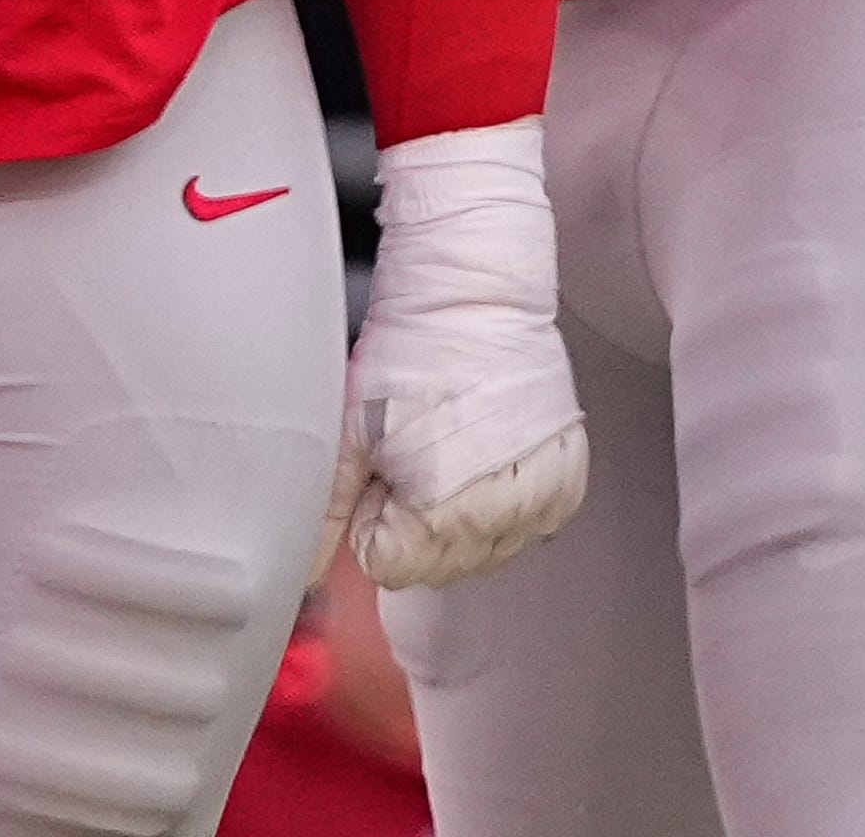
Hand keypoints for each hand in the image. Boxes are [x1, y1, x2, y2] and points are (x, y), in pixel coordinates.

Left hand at [334, 123, 588, 588]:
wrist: (476, 297)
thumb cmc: (412, 354)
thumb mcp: (350, 432)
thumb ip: (325, 511)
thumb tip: (297, 567)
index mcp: (445, 508)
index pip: (387, 564)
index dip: (373, 517)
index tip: (381, 468)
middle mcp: (504, 514)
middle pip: (434, 566)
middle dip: (412, 520)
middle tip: (411, 451)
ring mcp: (543, 502)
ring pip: (477, 552)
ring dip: (455, 515)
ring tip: (447, 446)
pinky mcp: (567, 485)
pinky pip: (519, 530)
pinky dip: (494, 503)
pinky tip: (481, 455)